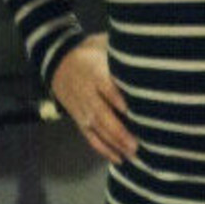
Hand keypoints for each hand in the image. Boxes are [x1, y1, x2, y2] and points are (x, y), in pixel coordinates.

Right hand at [50, 33, 136, 163]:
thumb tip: (147, 53)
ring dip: (114, 143)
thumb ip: (121, 52)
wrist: (57, 60)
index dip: (116, 99)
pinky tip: (119, 158)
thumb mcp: (102, 44)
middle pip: (101, 114)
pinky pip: (90, 137)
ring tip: (133, 154)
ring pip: (97, 129)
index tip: (130, 110)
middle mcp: (86, 93)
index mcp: (93, 73)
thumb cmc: (90, 52)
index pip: (105, 88)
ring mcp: (81, 109)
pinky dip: (103, 149)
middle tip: (137, 144)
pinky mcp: (78, 119)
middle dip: (119, 131)